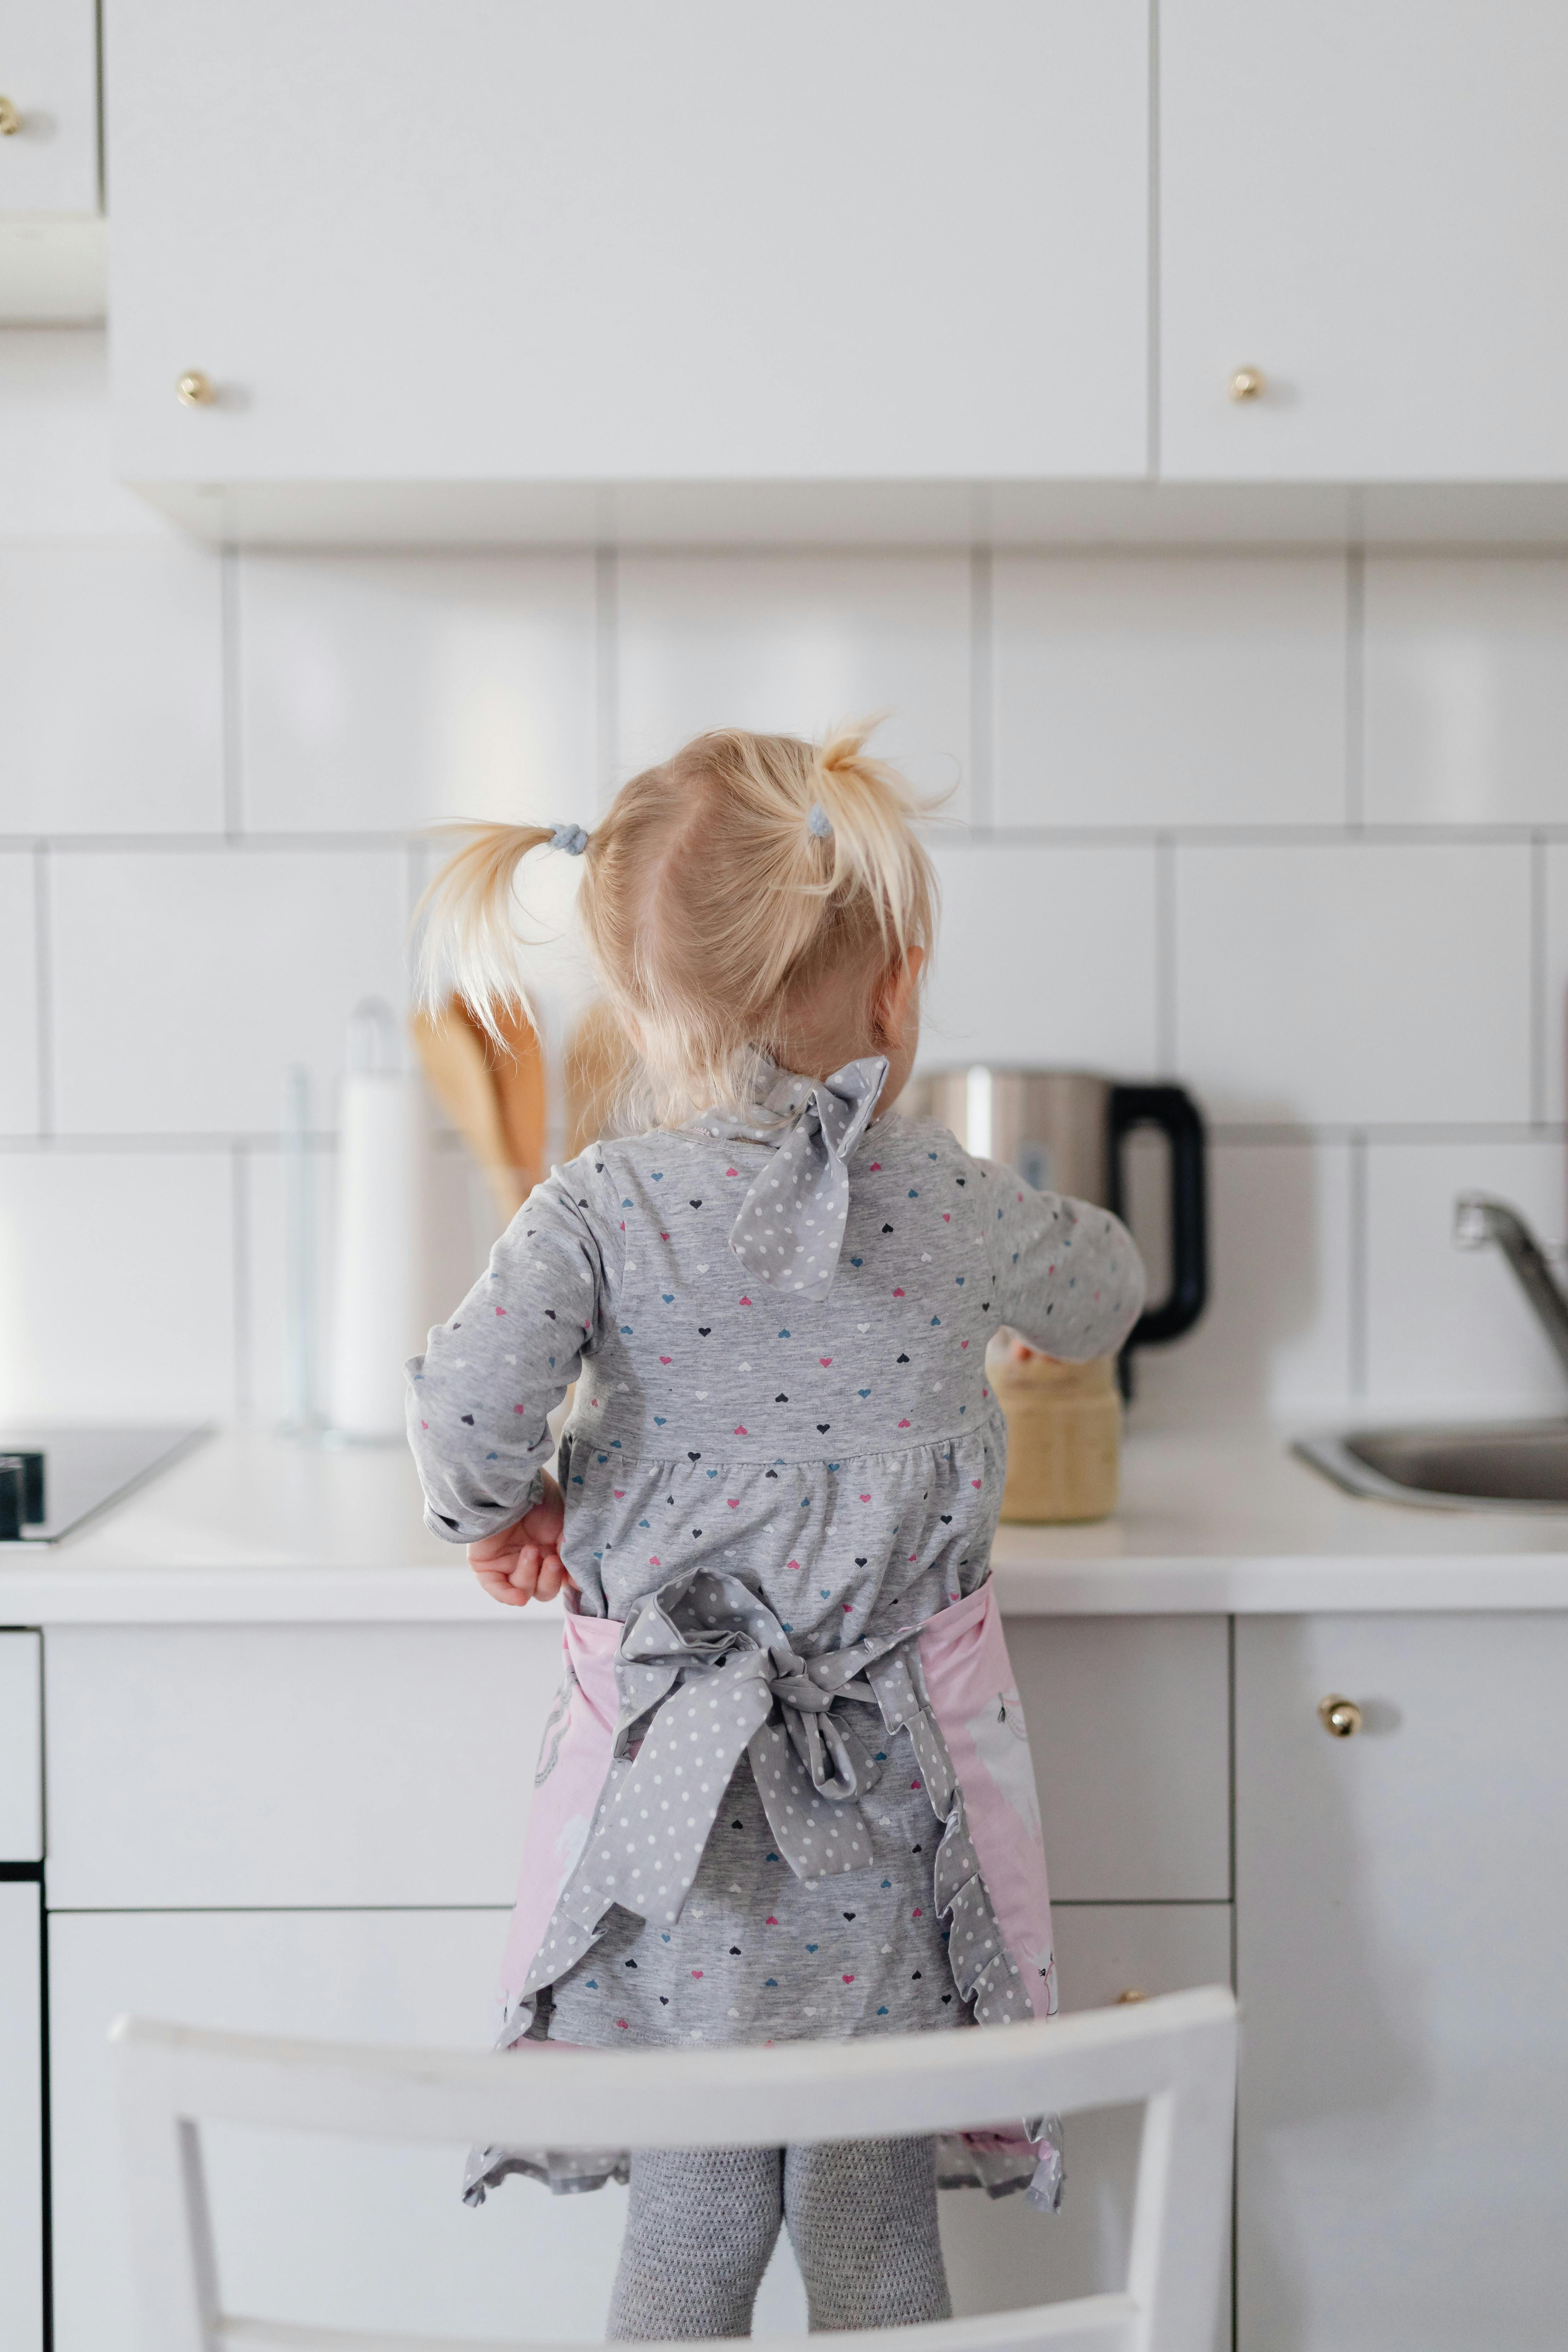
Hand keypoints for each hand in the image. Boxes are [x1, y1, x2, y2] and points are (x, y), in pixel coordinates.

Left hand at [468, 1472, 574, 1607]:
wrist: (513, 1487)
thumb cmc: (542, 1501)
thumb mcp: (566, 1528)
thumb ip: (572, 1557)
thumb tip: (578, 1585)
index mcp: (552, 1551)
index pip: (560, 1581)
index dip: (567, 1582)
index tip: (574, 1578)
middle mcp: (531, 1560)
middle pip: (543, 1590)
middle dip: (550, 1579)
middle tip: (551, 1560)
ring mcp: (508, 1563)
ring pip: (524, 1589)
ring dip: (530, 1575)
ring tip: (530, 1550)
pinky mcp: (487, 1565)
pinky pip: (497, 1589)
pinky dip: (508, 1596)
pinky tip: (519, 1598)